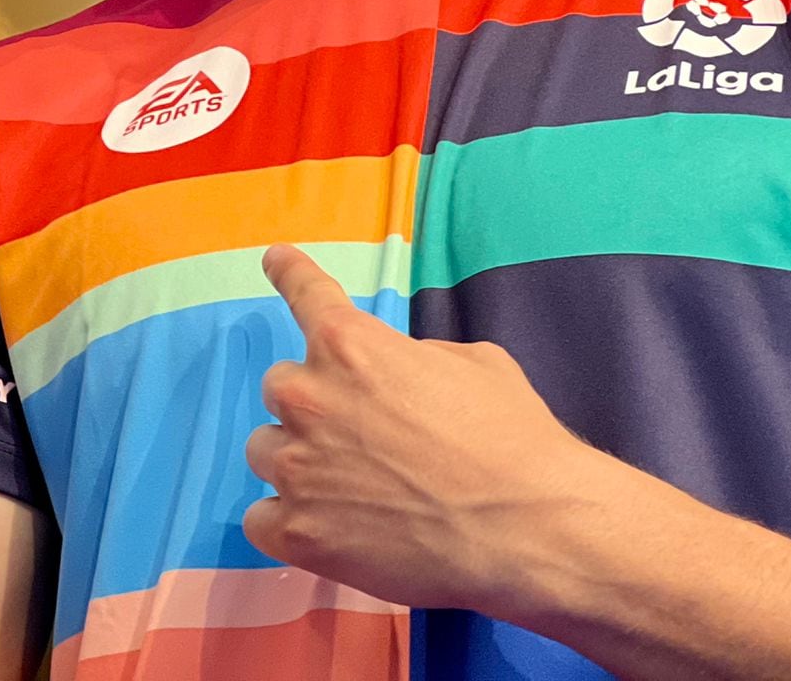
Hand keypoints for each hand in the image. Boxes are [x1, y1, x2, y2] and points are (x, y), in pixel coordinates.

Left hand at [242, 245, 618, 614]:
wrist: (530, 530)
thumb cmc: (513, 439)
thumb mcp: (473, 364)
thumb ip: (413, 358)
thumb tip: (394, 372)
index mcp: (349, 345)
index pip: (306, 293)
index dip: (290, 272)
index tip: (275, 259)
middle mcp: (309, 397)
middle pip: (281, 388)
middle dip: (314, 404)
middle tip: (361, 437)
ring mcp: (296, 468)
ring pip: (265, 450)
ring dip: (298, 461)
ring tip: (352, 490)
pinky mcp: (296, 531)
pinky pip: (260, 519)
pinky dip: (287, 522)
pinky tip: (327, 531)